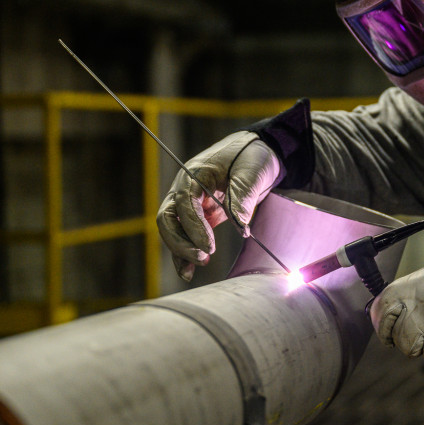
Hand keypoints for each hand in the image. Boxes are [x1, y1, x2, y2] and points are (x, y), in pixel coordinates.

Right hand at [157, 131, 281, 280]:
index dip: (193, 227)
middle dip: (181, 242)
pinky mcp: (200, 216)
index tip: (210, 246)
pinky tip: (188, 272)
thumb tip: (241, 225)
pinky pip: (185, 236)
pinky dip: (184, 254)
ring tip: (194, 270)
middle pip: (168, 219)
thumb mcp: (252, 171)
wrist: (256, 152)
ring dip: (181, 251)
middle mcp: (185, 189)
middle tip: (203, 257)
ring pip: (173, 230)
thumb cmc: (251, 156)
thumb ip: (243, 195)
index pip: (184, 203)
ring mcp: (190, 203)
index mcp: (194, 173)